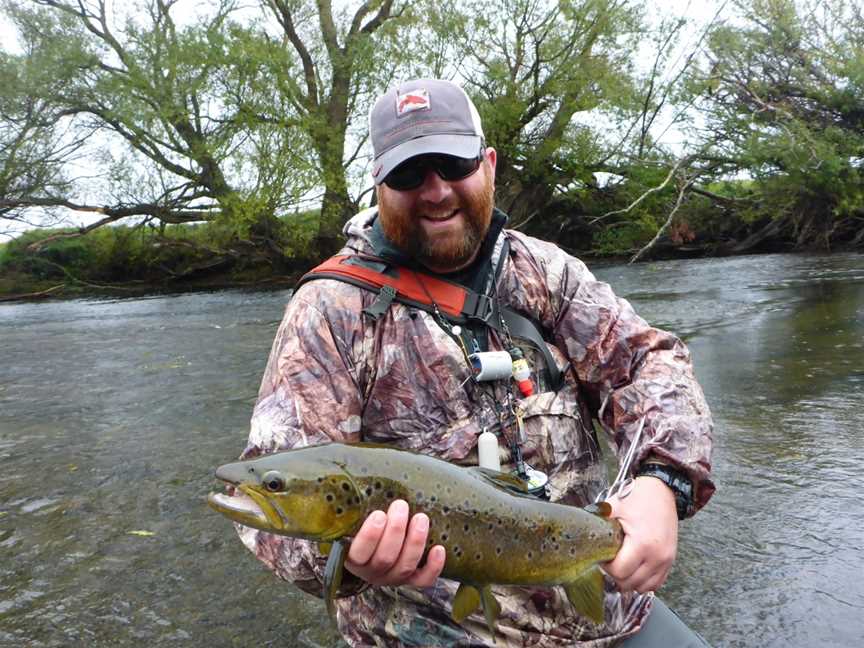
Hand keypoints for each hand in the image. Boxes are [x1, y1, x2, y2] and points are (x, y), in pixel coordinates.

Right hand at [344, 499, 445, 586]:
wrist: (372, 550)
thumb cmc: (361, 525)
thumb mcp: (352, 518)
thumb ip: (353, 504)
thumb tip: (349, 470)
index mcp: (353, 558)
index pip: (359, 553)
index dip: (369, 536)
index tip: (379, 514)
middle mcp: (372, 572)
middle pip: (385, 558)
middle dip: (396, 531)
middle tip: (401, 506)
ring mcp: (392, 577)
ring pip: (405, 567)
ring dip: (415, 542)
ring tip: (421, 518)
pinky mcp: (411, 580)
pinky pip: (423, 580)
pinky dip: (433, 567)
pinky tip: (439, 549)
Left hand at [603, 476, 677, 593]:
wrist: (662, 490)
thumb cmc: (637, 497)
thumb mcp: (613, 508)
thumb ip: (598, 525)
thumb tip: (580, 537)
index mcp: (642, 543)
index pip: (619, 572)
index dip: (606, 566)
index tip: (602, 555)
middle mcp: (657, 556)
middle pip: (630, 583)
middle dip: (615, 574)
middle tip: (609, 559)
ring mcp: (666, 560)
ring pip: (643, 587)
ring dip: (629, 580)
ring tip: (621, 564)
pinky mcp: (670, 561)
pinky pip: (656, 583)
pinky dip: (643, 581)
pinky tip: (634, 569)